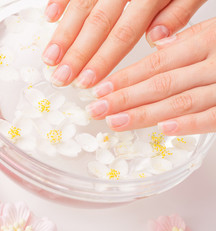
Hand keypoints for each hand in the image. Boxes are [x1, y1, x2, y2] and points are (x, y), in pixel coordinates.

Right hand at [42, 0, 205, 87]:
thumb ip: (178, 12)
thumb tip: (156, 40)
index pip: (123, 34)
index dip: (103, 59)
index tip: (87, 80)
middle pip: (97, 24)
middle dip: (77, 54)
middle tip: (61, 77)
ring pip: (82, 6)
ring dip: (63, 33)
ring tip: (50, 57)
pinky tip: (50, 17)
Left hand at [85, 18, 215, 135]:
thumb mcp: (214, 31)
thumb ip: (185, 37)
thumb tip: (155, 42)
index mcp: (204, 42)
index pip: (156, 62)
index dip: (125, 78)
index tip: (99, 89)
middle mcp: (213, 63)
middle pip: (161, 83)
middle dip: (124, 98)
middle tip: (96, 109)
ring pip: (181, 102)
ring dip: (145, 114)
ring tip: (115, 121)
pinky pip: (212, 118)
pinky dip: (188, 124)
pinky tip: (162, 128)